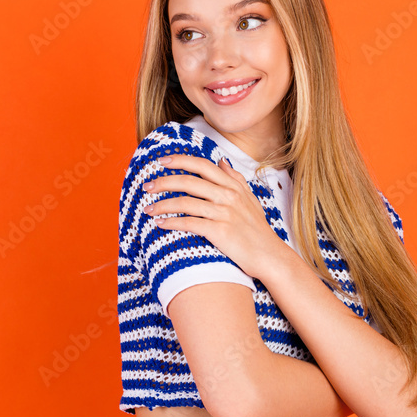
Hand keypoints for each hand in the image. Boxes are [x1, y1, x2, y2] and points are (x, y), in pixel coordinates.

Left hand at [143, 153, 289, 280]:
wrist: (269, 255)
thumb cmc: (257, 229)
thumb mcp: (250, 198)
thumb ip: (235, 178)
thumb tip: (222, 160)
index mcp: (233, 186)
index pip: (202, 165)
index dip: (179, 160)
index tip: (160, 161)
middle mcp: (228, 196)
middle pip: (189, 181)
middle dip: (163, 182)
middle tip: (147, 186)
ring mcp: (224, 213)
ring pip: (185, 202)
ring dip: (162, 205)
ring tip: (147, 209)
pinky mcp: (220, 231)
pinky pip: (190, 224)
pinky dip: (172, 223)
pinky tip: (160, 224)